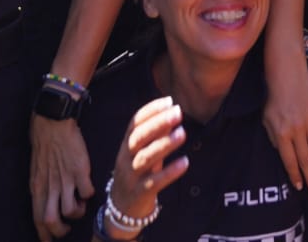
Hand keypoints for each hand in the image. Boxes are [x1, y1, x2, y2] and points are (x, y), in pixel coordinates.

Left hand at [30, 115, 92, 240]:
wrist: (52, 123)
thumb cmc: (44, 146)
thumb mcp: (36, 171)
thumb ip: (42, 188)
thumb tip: (45, 203)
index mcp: (37, 188)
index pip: (37, 219)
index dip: (44, 235)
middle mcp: (50, 187)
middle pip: (52, 221)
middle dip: (61, 231)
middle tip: (67, 228)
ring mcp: (66, 179)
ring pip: (71, 211)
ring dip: (78, 213)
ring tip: (79, 205)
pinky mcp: (80, 170)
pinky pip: (87, 193)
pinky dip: (89, 194)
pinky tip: (87, 188)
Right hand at [106, 98, 188, 224]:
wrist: (122, 207)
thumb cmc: (137, 172)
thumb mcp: (142, 151)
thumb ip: (155, 134)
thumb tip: (172, 112)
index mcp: (126, 145)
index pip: (134, 123)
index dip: (150, 110)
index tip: (169, 101)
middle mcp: (125, 158)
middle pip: (138, 138)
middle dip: (158, 124)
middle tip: (178, 112)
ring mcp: (131, 176)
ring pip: (145, 158)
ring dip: (164, 144)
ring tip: (182, 133)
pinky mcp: (140, 193)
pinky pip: (154, 182)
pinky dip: (169, 172)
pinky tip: (184, 162)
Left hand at [262, 57, 307, 196]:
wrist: (287, 73)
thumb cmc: (274, 97)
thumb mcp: (267, 120)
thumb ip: (275, 139)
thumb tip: (284, 155)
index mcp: (282, 133)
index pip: (289, 160)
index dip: (295, 175)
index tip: (300, 187)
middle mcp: (297, 130)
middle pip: (306, 159)